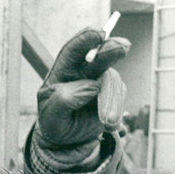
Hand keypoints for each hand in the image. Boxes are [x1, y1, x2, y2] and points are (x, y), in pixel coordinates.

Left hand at [35, 28, 129, 164]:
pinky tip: (108, 124)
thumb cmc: (55, 122)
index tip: (98, 33)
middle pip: (99, 54)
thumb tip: (91, 86)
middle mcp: (83, 71)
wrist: (67, 140)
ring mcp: (100, 80)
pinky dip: (116, 109)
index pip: (72, 50)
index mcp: (62, 71)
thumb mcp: (51, 115)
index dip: (85, 39)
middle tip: (123, 47)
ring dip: (111, 99)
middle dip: (110, 49)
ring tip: (106, 121)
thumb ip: (65, 100)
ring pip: (112, 79)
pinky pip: (120, 95)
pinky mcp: (113, 92)